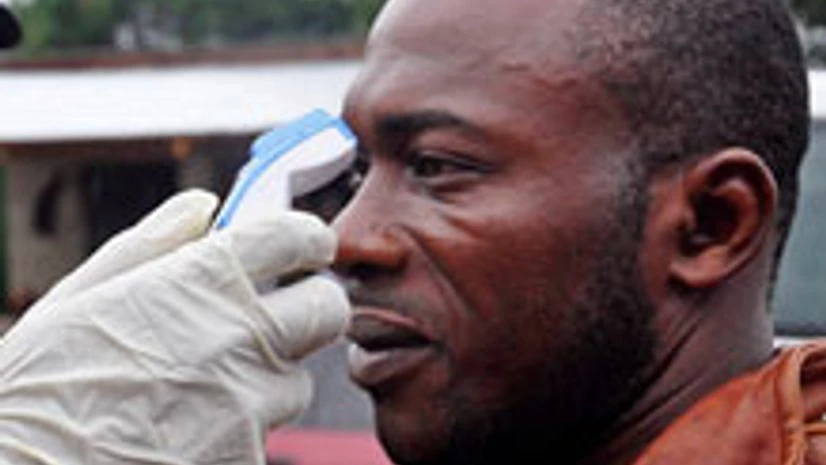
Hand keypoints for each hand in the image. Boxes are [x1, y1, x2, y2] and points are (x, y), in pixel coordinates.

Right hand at [0, 190, 349, 464]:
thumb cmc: (39, 389)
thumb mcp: (80, 296)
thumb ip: (153, 243)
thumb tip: (204, 205)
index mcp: (201, 283)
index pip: (296, 236)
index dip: (309, 238)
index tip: (308, 248)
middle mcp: (239, 338)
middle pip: (329, 308)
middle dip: (312, 307)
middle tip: (279, 315)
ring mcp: (249, 405)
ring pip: (297, 382)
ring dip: (269, 379)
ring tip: (203, 389)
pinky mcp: (247, 459)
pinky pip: (266, 436)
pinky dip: (240, 432)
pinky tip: (187, 433)